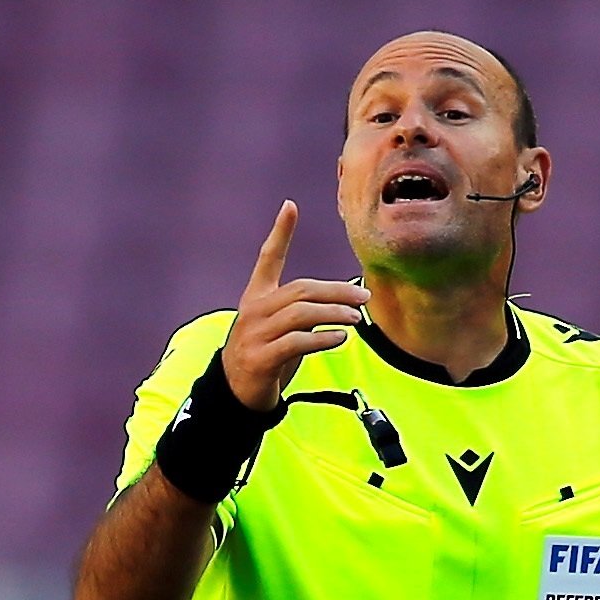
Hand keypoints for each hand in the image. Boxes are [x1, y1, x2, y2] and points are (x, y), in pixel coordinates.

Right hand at [220, 202, 367, 409]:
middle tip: (364, 296)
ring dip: (333, 313)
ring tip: (356, 317)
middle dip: (336, 291)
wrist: (235, 394)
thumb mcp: (281, 329)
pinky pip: (296, 342)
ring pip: (301, 314)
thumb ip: (303, 313)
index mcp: (256, 297)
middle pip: (301, 290)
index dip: (280, 232)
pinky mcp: (261, 358)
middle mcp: (254, 311)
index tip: (290, 206)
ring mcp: (255, 334)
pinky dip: (322, 338)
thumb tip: (343, 304)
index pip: (268, 258)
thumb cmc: (265, 356)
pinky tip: (340, 338)